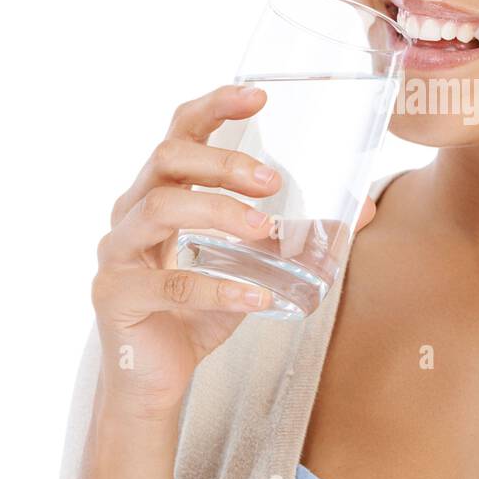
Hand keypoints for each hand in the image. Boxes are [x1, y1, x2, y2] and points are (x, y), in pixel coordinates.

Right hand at [91, 83, 376, 419]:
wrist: (154, 383)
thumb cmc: (198, 313)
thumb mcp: (253, 268)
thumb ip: (295, 238)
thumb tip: (362, 211)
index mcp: (159, 192)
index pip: (180, 132)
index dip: (215, 107)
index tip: (259, 95)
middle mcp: (130, 212)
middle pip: (167, 160)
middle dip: (224, 163)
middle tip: (273, 182)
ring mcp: (117, 253)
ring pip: (159, 210)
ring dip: (219, 212)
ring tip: (265, 230)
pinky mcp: (116, 297)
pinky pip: (169, 283)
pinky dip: (219, 287)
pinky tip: (257, 296)